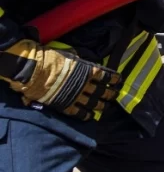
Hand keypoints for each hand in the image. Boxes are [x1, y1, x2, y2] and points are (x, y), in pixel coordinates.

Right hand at [1, 40, 120, 120]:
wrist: (36, 71)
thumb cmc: (51, 59)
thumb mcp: (70, 55)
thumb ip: (78, 60)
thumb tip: (81, 60)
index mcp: (88, 71)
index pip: (106, 75)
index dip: (113, 79)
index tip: (118, 80)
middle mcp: (85, 84)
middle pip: (102, 91)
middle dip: (110, 94)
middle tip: (115, 95)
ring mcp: (76, 96)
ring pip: (93, 103)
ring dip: (101, 105)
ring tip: (106, 106)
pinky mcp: (66, 105)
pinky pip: (79, 113)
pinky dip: (86, 115)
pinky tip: (91, 116)